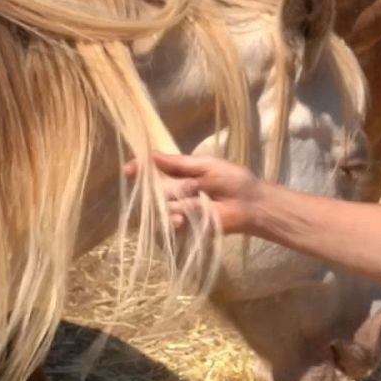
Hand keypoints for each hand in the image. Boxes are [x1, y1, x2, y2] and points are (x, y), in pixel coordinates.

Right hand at [128, 151, 264, 233]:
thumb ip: (179, 163)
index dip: (140, 169)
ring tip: (183, 205)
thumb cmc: (233, 180)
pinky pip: (171, 224)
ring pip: (161, 207)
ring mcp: (180, 209)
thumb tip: (151, 154)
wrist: (251, 205)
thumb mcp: (207, 165)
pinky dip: (173, 221)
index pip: (154, 170)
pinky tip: (180, 219)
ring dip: (168, 206)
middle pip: (153, 189)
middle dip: (155, 189)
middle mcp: (177, 191)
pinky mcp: (187, 226)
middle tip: (167, 189)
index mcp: (181, 173)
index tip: (129, 169)